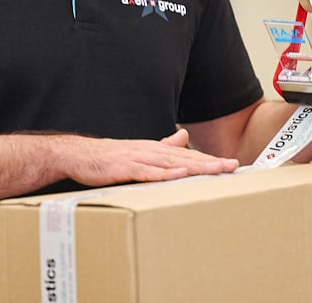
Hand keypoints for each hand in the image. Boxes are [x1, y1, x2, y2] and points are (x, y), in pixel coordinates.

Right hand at [52, 128, 238, 186]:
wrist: (78, 155)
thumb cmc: (109, 155)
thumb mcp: (140, 150)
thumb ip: (163, 146)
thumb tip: (183, 137)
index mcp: (156, 149)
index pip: (188, 155)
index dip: (210, 159)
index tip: (231, 164)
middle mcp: (150, 151)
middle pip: (186, 157)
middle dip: (210, 162)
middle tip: (233, 166)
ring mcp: (138, 159)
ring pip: (172, 163)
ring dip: (195, 166)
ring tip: (215, 170)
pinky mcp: (125, 168)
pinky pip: (148, 172)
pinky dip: (165, 173)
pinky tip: (180, 174)